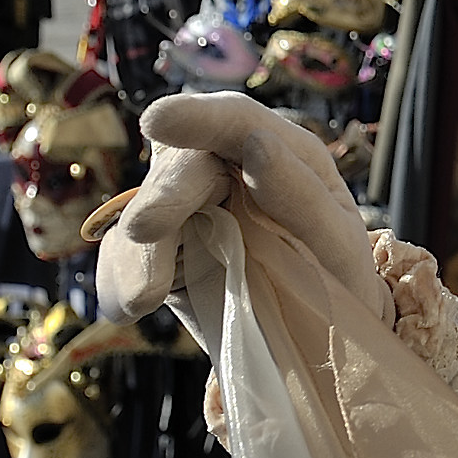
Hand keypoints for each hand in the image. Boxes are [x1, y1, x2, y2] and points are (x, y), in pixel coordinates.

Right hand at [96, 92, 392, 329]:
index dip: (197, 118)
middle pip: (181, 165)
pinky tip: (138, 305)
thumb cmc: (335, 277)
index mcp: (280, 154)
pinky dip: (120, 283)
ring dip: (137, 253)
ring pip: (140, 212)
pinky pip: (120, 261)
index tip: (157, 120)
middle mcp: (225, 172)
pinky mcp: (157, 256)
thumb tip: (257, 144)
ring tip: (146, 296)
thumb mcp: (337, 242)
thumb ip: (301, 195)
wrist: (317, 339)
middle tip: (146, 229)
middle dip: (164, 196)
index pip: (236, 122)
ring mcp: (185, 211)